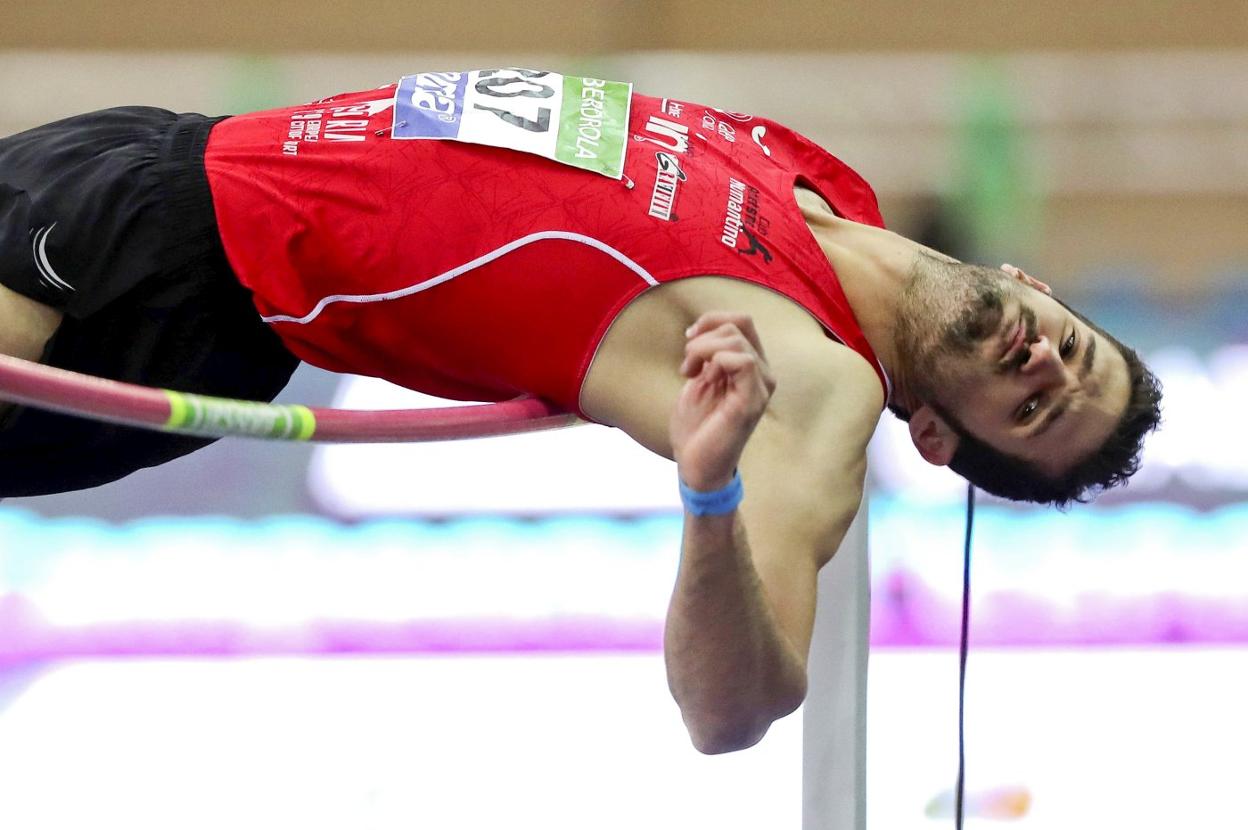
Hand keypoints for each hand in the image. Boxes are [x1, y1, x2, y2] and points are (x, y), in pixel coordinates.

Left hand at [671, 312, 776, 489]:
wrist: (695, 464)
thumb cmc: (697, 427)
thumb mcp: (699, 380)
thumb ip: (708, 355)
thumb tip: (705, 330)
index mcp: (751, 366)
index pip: (742, 322)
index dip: (712, 320)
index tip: (689, 338)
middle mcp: (763, 374)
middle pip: (739, 325)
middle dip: (703, 337)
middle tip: (687, 365)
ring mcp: (761, 387)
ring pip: (737, 341)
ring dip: (703, 350)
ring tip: (689, 372)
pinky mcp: (752, 401)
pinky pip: (743, 362)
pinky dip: (715, 361)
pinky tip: (701, 378)